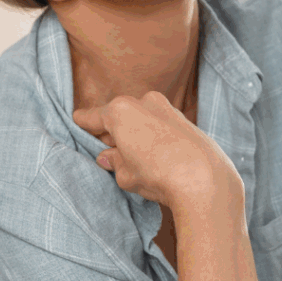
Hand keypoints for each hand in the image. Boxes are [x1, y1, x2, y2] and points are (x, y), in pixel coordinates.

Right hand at [72, 91, 240, 207]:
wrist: (204, 178)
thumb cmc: (158, 174)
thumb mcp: (125, 174)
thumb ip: (113, 162)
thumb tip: (108, 157)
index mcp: (120, 111)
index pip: (92, 117)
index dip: (83, 125)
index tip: (77, 123)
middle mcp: (144, 102)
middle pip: (118, 116)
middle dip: (112, 132)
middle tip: (107, 152)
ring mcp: (167, 108)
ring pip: (141, 120)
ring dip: (134, 134)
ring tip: (133, 159)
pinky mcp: (186, 120)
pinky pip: (160, 126)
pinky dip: (153, 136)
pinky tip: (155, 157)